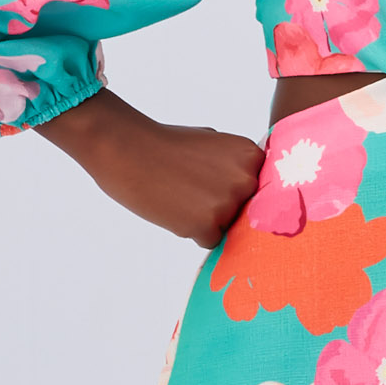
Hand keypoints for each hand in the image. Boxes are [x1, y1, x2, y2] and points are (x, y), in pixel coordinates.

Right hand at [41, 91, 264, 248]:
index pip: (258, 190)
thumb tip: (252, 192)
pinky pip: (209, 241)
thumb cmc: (167, 145)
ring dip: (206, 218)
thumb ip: (237, 167)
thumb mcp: (214, 143)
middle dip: (221, 205)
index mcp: (252, 156)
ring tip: (180, 193)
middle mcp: (246, 179)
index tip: (208, 176)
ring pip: (227, 227)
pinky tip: (174, 207)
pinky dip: (192, 232)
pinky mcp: (207, 225)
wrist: (127, 149)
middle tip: (190, 186)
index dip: (230, 187)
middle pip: (245, 211)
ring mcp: (227, 203)